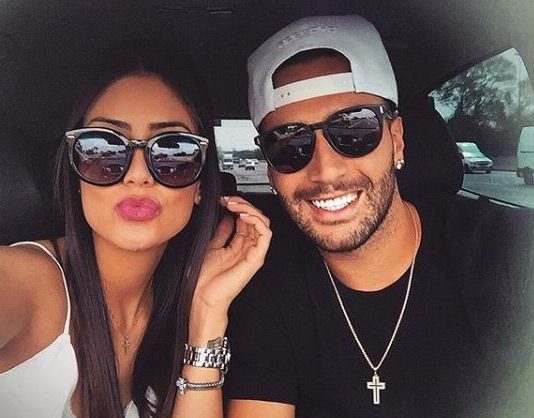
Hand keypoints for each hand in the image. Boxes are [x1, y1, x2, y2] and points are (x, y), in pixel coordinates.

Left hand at [193, 196, 271, 313]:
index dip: (237, 206)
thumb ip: (222, 233)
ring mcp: (254, 253)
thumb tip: (227, 218)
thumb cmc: (205, 279)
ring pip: (263, 223)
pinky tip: (243, 215)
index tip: (223, 200)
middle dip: (243, 204)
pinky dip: (256, 221)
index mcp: (239, 246)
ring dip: (250, 209)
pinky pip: (265, 235)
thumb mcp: (212, 247)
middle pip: (256, 219)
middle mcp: (249, 249)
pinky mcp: (256, 258)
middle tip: (229, 200)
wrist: (202, 297)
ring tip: (234, 205)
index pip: (246, 220)